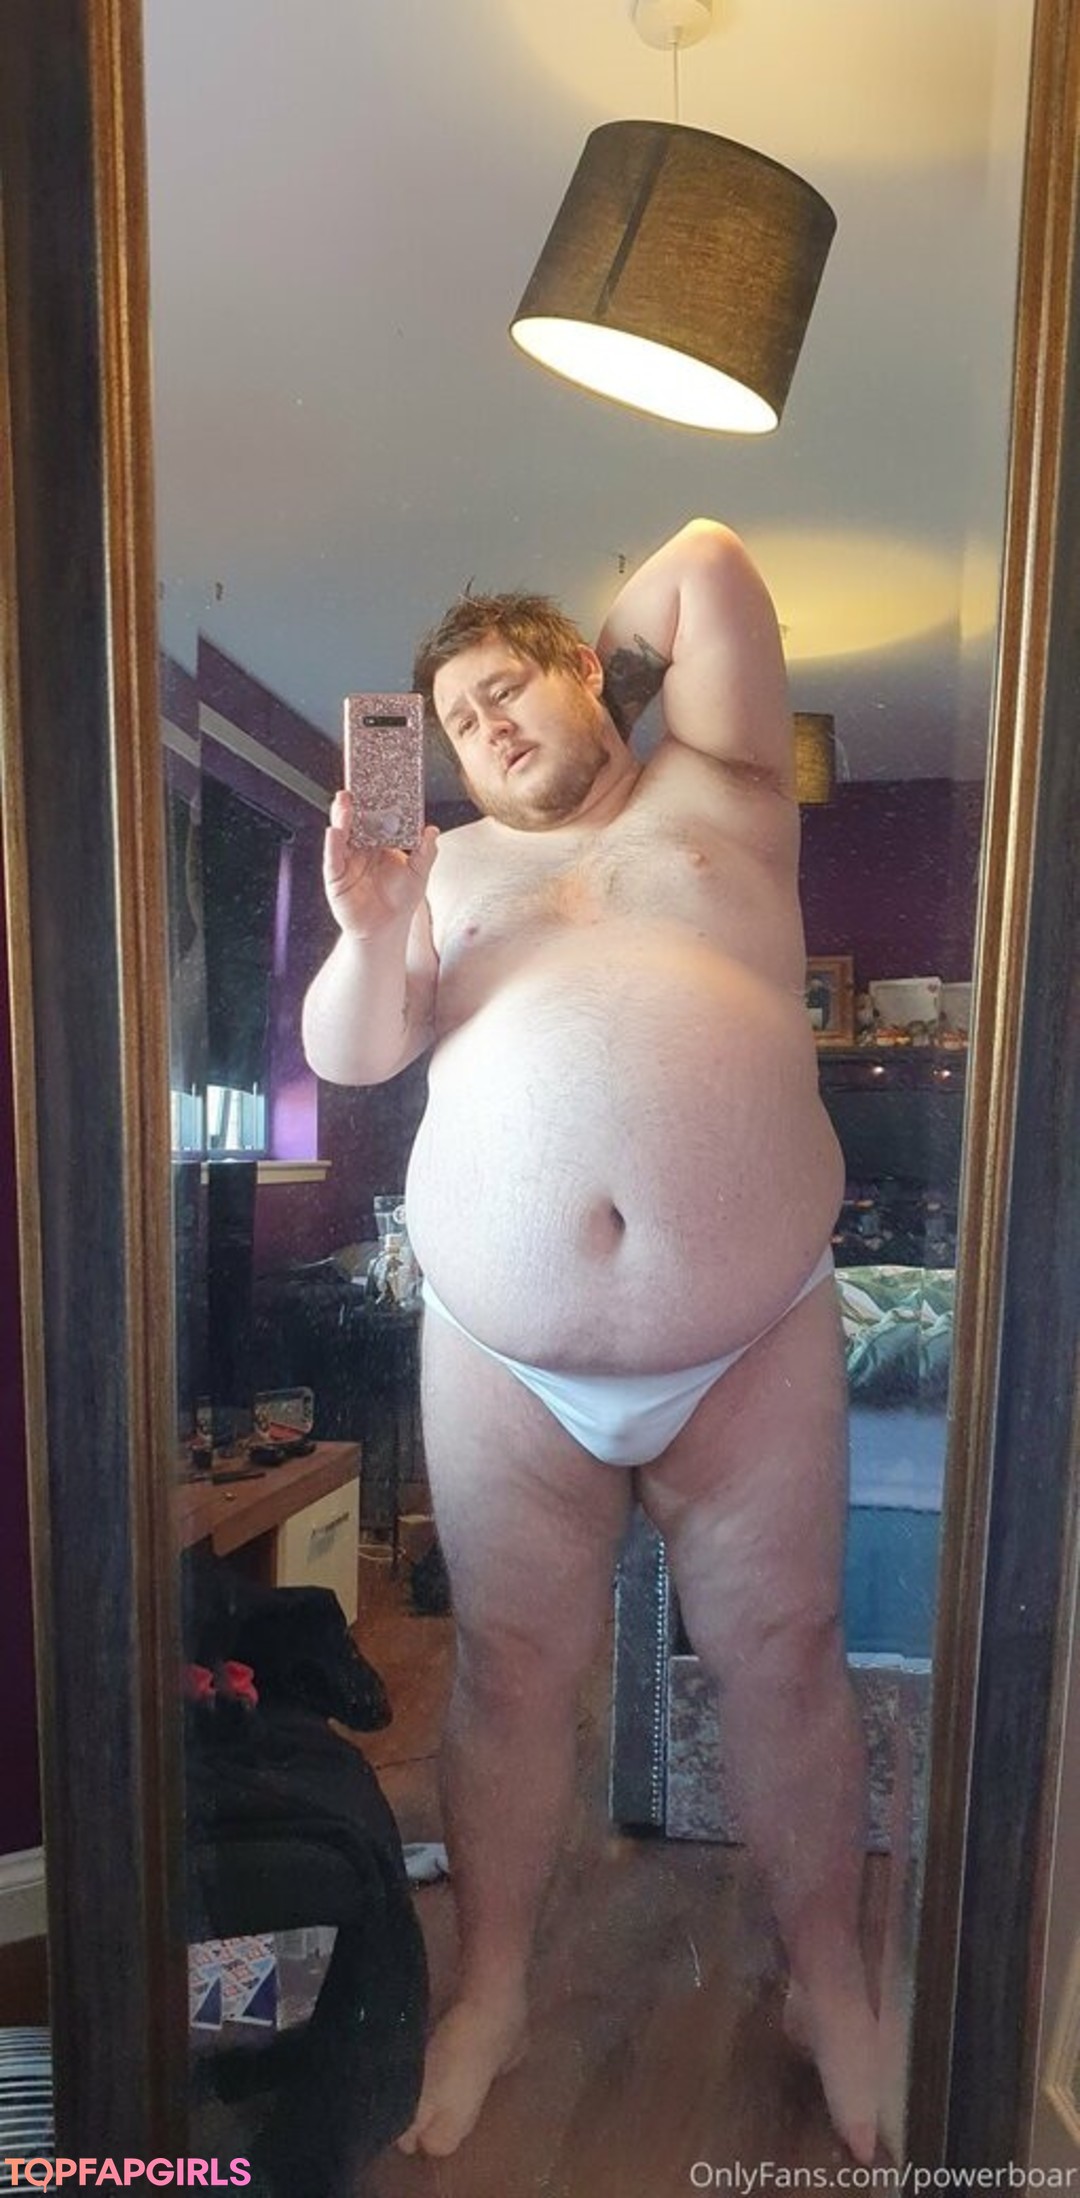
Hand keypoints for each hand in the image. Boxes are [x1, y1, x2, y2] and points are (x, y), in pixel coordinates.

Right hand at [323, 791, 438, 937]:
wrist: (386, 930)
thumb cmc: (400, 901)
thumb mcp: (418, 873)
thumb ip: (425, 852)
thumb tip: (432, 830)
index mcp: (378, 843)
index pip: (373, 817)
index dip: (372, 802)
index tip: (373, 785)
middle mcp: (360, 848)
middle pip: (354, 822)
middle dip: (352, 806)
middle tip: (353, 790)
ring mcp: (346, 861)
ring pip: (341, 835)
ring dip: (341, 819)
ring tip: (345, 805)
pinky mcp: (336, 877)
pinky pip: (333, 858)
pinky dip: (332, 845)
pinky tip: (334, 832)